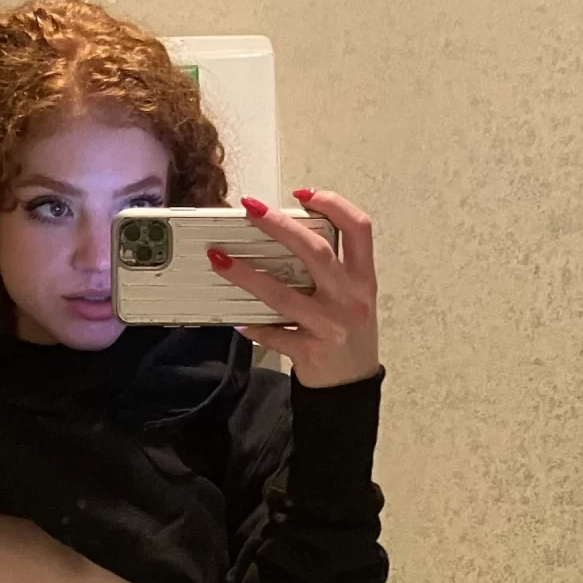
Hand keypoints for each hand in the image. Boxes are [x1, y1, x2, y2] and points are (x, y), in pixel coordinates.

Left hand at [209, 188, 379, 388]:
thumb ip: (332, 268)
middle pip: (316, 251)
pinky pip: (273, 334)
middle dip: (280, 225)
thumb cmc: (348, 335)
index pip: (359, 228)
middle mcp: (350, 299)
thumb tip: (285, 235)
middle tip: (251, 209)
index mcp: (363, 279)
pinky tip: (237, 320)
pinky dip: (252, 325)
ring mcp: (330, 326)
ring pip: (283, 294)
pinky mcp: (310, 352)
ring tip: (220, 259)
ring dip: (247, 274)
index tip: (304, 194)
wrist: (351, 388)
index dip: (333, 204)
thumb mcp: (353, 296)